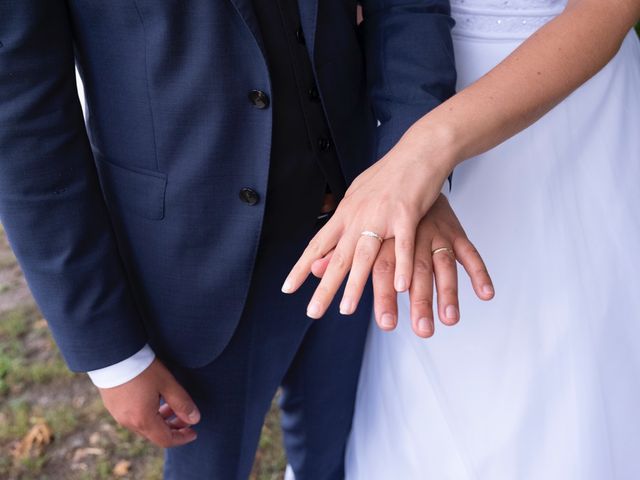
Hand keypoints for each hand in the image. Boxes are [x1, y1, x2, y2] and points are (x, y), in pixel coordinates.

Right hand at [98, 358, 199, 447]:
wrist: (113, 355)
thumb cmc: (142, 369)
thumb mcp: (167, 384)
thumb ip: (182, 403)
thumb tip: (195, 419)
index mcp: (143, 420)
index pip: (165, 439)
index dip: (182, 438)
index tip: (194, 432)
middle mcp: (128, 422)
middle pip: (154, 434)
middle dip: (173, 428)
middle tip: (186, 418)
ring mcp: (118, 414)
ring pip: (144, 425)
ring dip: (161, 420)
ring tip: (171, 406)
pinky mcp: (112, 405)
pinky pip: (134, 417)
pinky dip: (148, 414)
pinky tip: (155, 400)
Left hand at [282, 126, 455, 318]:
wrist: (418, 152)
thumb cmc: (390, 175)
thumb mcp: (359, 196)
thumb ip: (344, 221)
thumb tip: (328, 241)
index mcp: (346, 212)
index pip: (318, 244)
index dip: (302, 267)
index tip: (288, 288)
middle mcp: (359, 216)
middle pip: (338, 256)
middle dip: (324, 286)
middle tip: (313, 312)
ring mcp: (382, 215)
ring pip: (364, 255)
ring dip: (355, 284)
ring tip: (346, 309)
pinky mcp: (407, 215)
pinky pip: (402, 245)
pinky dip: (400, 266)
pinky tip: (398, 287)